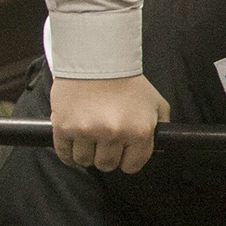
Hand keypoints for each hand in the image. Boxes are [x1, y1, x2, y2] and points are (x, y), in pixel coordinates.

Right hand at [49, 75, 168, 172]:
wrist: (97, 60)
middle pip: (107, 165)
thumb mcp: (156, 103)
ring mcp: (87, 131)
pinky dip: (68, 153)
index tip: (122, 152)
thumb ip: (161, 125)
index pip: (132, 165)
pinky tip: (73, 143)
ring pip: (85, 161)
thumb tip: (158, 144)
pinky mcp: (64, 127)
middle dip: (107, 155)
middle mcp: (114, 133)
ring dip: (87, 153)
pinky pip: (64, 154)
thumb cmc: (127, 81)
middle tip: (105, 141)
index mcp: (139, 131)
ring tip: (90, 137)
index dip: (127, 159)